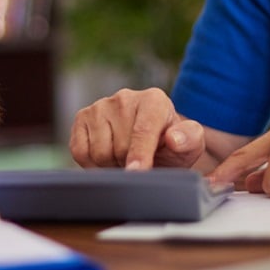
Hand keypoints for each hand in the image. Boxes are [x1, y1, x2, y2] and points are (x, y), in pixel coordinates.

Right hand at [69, 88, 205, 169]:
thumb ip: (189, 139)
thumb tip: (174, 138)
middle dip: (129, 164)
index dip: (140, 154)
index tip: (137, 172)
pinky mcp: (81, 117)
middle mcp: (125, 97)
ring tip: (125, 159)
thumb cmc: (171, 146)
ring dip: (112, 165)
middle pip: (119, 147)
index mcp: (154, 100)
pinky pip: (79, 151)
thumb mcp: (189, 145)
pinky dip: (92, 164)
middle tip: (140, 164)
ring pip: (99, 152)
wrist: (150, 144)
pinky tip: (108, 157)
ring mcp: (100, 106)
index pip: (143, 130)